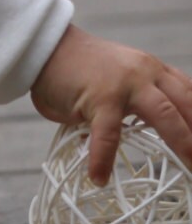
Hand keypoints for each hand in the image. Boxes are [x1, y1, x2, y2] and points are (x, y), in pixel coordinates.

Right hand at [30, 23, 191, 184]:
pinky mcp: (98, 98)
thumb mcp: (123, 77)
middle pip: (187, 106)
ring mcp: (123, 84)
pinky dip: (104, 158)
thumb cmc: (82, 69)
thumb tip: (162, 136)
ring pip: (164, 115)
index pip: (190, 95)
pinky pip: (109, 134)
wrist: (46, 46)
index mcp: (153, 70)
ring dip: (181, 144)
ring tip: (188, 173)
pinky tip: (98, 177)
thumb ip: (142, 99)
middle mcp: (145, 72)